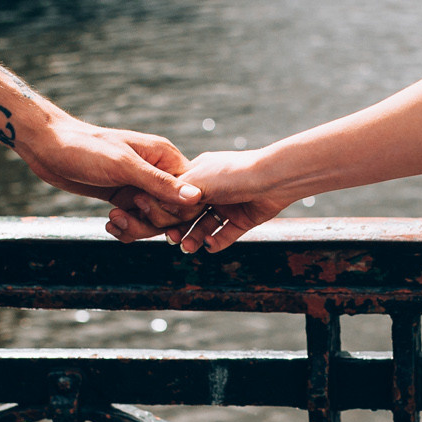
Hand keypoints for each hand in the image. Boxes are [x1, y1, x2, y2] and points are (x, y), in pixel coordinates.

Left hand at [14, 114, 201, 212]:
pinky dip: (124, 228)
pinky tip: (108, 224)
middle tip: (122, 213)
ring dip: (134, 227)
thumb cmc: (85, 149)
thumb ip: (159, 184)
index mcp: (165, 157)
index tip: (144, 207)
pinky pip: (136, 222)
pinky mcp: (123, 197)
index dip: (173, 210)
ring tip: (112, 220)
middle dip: (150, 221)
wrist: (47, 147)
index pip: (190, 193)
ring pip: (154, 222)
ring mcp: (139, 186)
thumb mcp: (123, 166)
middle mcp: (157, 172)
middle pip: (173, 212)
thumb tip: (196, 198)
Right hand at [109, 149, 297, 251]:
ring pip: (206, 226)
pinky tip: (209, 244)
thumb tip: (148, 206)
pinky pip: (226, 234)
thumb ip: (174, 196)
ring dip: (195, 237)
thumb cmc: (232, 173)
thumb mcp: (197, 182)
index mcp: (198, 175)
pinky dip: (216, 241)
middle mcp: (212, 190)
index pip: (175, 197)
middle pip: (190, 214)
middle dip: (180, 228)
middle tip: (172, 240)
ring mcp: (228, 204)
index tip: (156, 221)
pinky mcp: (244, 218)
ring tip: (189, 248)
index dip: (166, 210)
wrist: (273, 178)